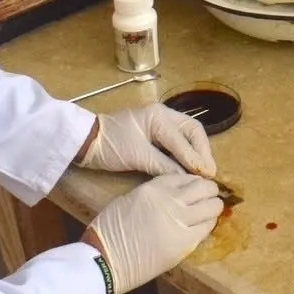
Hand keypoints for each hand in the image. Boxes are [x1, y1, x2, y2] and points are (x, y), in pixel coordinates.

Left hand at [80, 104, 216, 178]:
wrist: (84, 142)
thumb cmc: (109, 146)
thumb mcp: (137, 156)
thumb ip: (164, 166)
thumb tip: (187, 178)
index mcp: (158, 116)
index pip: (183, 138)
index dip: (196, 158)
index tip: (207, 175)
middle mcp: (162, 115)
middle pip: (192, 132)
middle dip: (202, 152)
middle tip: (210, 172)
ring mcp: (158, 123)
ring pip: (186, 136)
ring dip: (195, 153)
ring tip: (203, 172)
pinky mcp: (152, 133)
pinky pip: (175, 142)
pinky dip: (184, 154)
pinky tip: (188, 168)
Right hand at [85, 173, 223, 293]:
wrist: (106, 260)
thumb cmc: (110, 231)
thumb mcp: (128, 199)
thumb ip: (153, 194)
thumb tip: (171, 195)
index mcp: (154, 188)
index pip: (185, 177)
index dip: (194, 181)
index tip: (197, 186)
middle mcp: (170, 201)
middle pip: (204, 188)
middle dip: (210, 190)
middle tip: (210, 196)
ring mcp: (179, 222)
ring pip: (211, 207)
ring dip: (214, 206)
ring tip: (212, 210)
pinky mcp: (184, 243)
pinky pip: (206, 228)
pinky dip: (209, 224)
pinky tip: (205, 225)